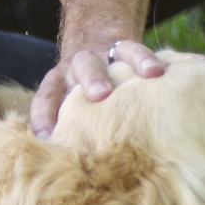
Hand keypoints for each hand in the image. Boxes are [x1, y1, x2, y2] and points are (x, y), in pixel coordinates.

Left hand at [29, 39, 164, 136]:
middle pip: (83, 66)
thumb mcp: (62, 109)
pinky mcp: (126, 50)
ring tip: (149, 73)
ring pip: (116, 53)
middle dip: (91, 79)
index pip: (46, 97)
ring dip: (132, 63)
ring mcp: (105, 55)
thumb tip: (54, 156)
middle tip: (100, 94)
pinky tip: (160, 71)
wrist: (91, 48)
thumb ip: (59, 129)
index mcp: (57, 82)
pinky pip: (137, 50)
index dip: (44, 116)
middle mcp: (79, 65)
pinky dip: (148, 59)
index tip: (47, 135)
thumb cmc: (76, 95)